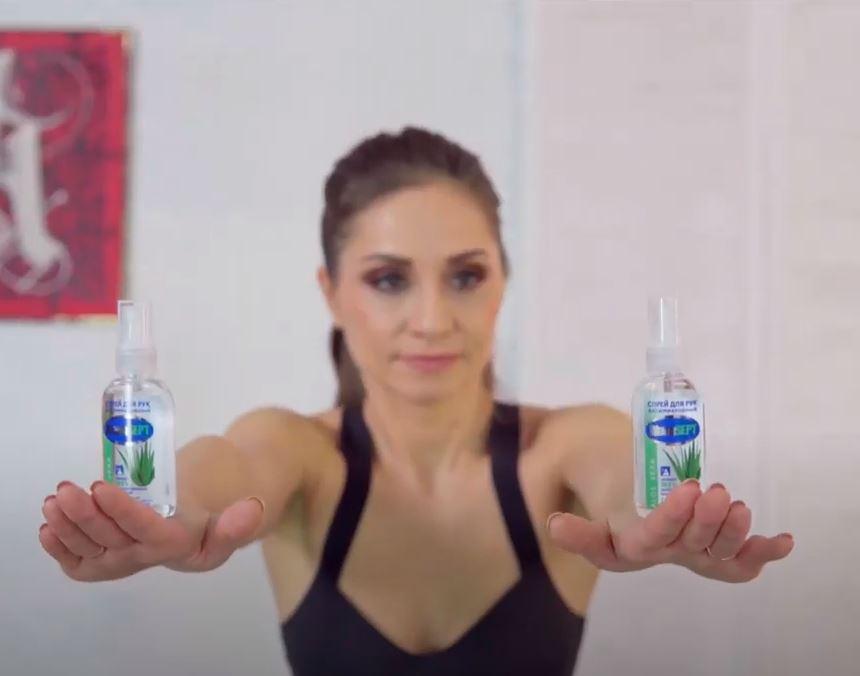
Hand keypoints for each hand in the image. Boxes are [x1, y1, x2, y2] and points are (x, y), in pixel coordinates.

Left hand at [39, 480, 265, 580]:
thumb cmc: (208, 521)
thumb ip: (240, 520)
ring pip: (88, 546)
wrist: (193, 529)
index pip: (145, 530)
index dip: (121, 511)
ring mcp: (119, 560)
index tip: (102, 487)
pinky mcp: (102, 560)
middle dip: (85, 514)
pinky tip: (48, 526)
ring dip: (67, 525)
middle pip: (110, 538)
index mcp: (175, 546)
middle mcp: (142, 557)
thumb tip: (252, 507)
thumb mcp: (231, 521)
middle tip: (68, 488)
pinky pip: (76, 560)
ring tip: (56, 498)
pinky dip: (59, 546)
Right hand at [546, 480, 794, 582]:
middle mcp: (666, 555)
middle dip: (707, 519)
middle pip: (690, 545)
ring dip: (733, 531)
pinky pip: (742, 561)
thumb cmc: (612, 501)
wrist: (628, 498)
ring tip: (737, 503)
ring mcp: (694, 553)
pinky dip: (765, 552)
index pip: (652, 537)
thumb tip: (553, 525)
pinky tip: (785, 542)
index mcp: (630, 548)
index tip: (689, 488)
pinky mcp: (715, 548)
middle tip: (715, 489)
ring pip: (718, 552)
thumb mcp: (592, 514)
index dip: (673, 517)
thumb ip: (577, 527)